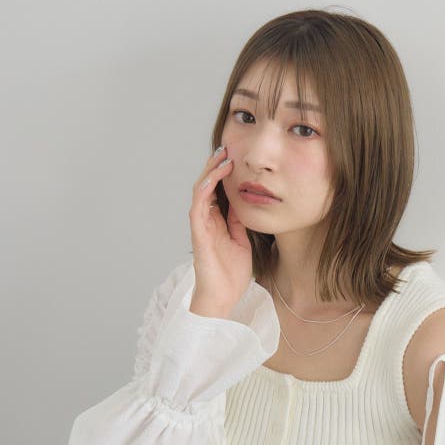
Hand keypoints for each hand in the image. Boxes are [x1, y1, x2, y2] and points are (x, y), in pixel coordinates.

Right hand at [188, 145, 252, 315]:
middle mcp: (206, 219)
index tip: (236, 155)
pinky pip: (197, 207)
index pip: (219, 189)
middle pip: (207, 184)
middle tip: (227, 147)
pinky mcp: (198, 233)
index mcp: (217, 219)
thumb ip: (240, 221)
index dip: (225, 171)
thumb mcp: (243, 239)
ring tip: (222, 157)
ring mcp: (200, 225)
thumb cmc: (231, 273)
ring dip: (210, 172)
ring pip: (200, 190)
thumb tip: (247, 201)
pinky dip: (204, 191)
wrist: (223, 297)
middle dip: (216, 165)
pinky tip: (212, 179)